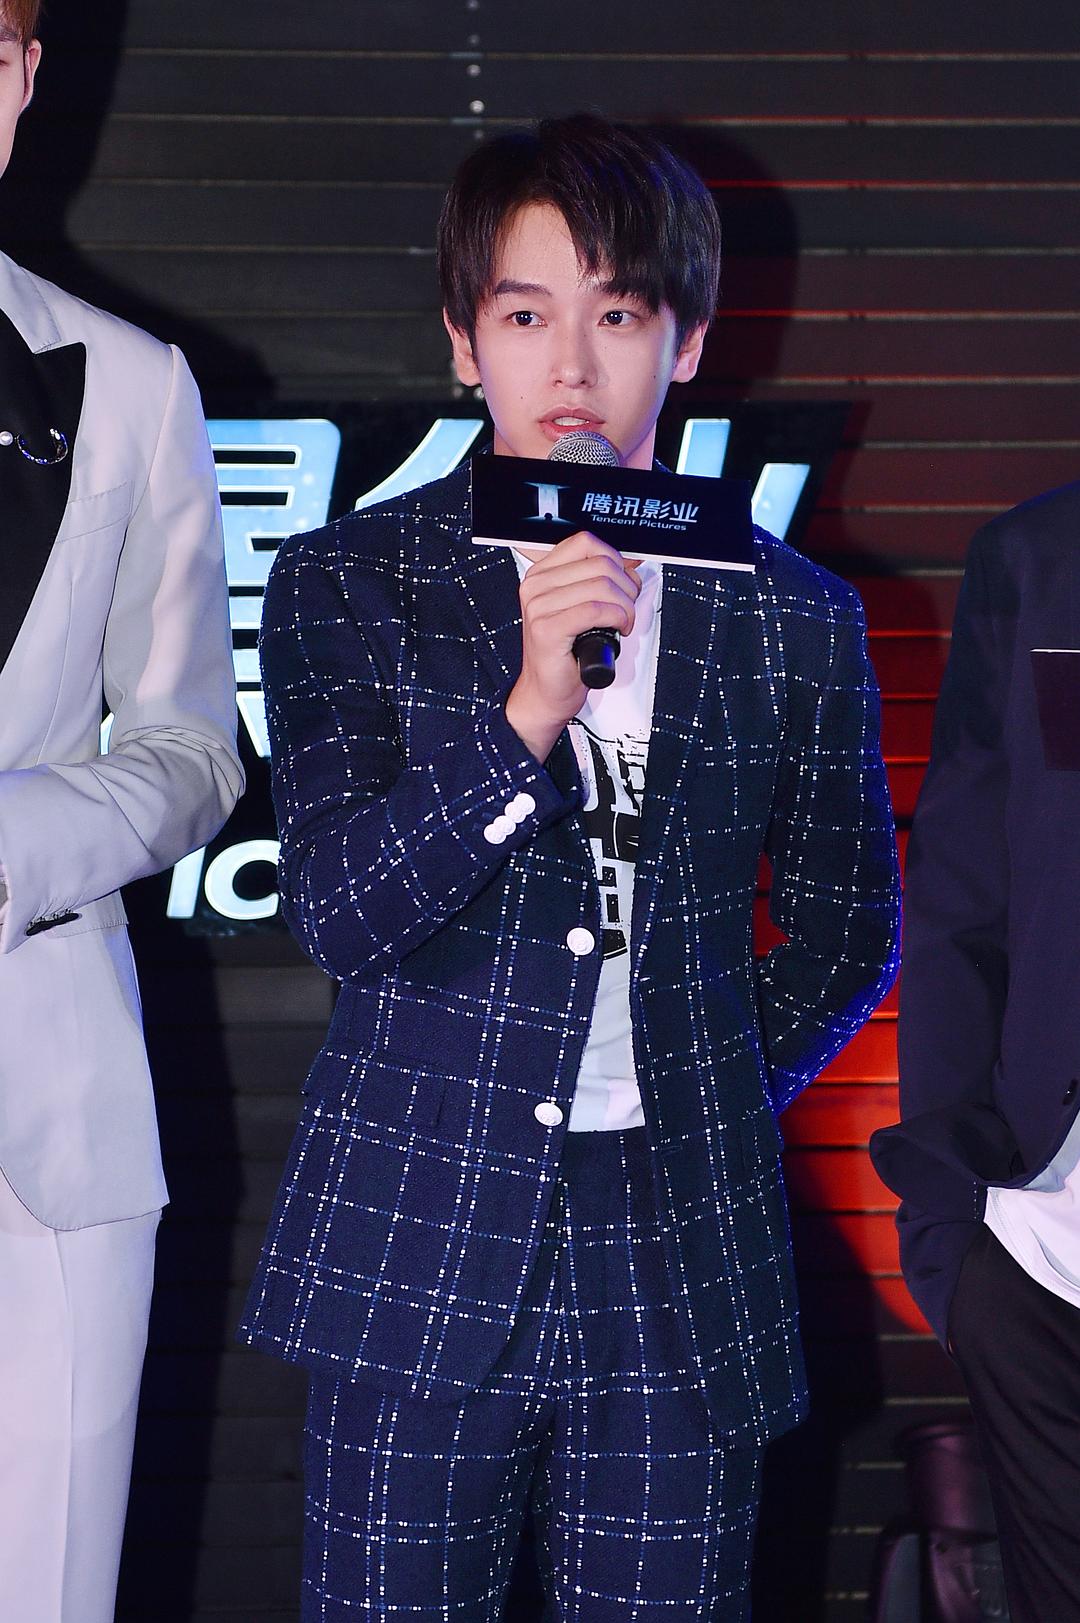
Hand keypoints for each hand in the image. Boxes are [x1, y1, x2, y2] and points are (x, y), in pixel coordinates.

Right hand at [505, 531, 640, 760]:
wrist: (546, 693)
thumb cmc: (566, 654)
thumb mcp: (580, 608)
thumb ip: (597, 582)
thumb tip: (631, 563)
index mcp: (542, 574)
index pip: (586, 542)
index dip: (616, 558)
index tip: (626, 580)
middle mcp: (536, 586)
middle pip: (600, 563)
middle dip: (627, 586)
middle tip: (628, 609)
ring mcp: (538, 606)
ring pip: (602, 586)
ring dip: (625, 606)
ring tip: (623, 622)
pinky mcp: (547, 628)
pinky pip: (596, 609)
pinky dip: (617, 618)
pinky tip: (618, 630)